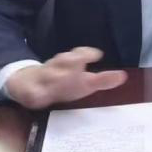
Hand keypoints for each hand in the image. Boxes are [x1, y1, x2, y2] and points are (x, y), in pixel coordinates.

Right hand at [5, 47, 126, 108]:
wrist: (28, 83)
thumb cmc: (63, 83)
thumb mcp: (84, 82)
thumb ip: (103, 79)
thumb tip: (123, 76)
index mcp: (69, 65)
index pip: (78, 55)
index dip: (86, 53)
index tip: (98, 54)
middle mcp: (56, 68)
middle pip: (63, 61)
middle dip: (71, 61)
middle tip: (80, 62)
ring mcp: (42, 79)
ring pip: (47, 74)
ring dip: (54, 75)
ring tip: (61, 78)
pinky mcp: (30, 92)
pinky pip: (32, 93)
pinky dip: (35, 94)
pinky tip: (40, 98)